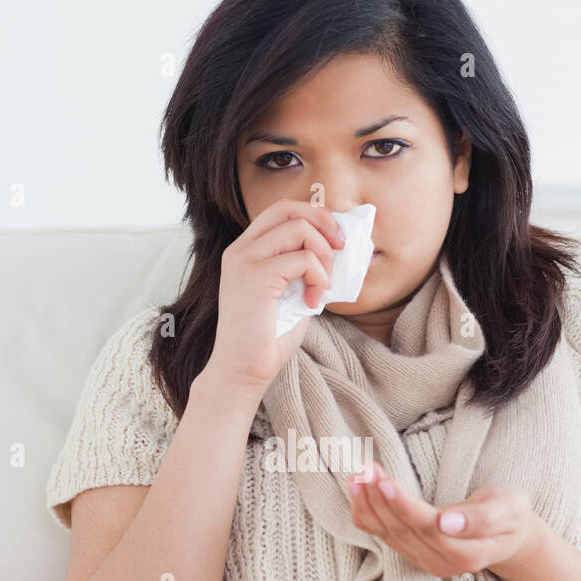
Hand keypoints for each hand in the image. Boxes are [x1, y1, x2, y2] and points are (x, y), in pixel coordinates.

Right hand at [207, 198, 345, 393]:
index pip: (280, 211)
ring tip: (321, 287)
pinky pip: (303, 259)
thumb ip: (303, 269)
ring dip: (323, 257)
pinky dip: (318, 279)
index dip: (314, 216)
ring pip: (300, 229)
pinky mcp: (256, 277)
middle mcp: (240, 250)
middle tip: (340, 250)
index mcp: (244, 251)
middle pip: (289, 209)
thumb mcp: (289, 293)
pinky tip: (311, 302)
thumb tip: (337, 250)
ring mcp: (245, 260)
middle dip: (324, 223)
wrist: (242, 371)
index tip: (334, 240)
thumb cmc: (266, 339)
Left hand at [346, 461, 545, 579]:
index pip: (428, 529)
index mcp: (467, 554)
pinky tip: (356, 489)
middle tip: (366, 467)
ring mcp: (423, 560)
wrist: (507, 534)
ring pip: (387, 533)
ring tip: (357, 474)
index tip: (385, 481)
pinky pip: (381, 534)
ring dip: (368, 503)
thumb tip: (447, 524)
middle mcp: (440, 563)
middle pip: (403, 531)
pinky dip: (365, 512)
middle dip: (380, 498)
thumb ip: (482, 518)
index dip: (404, 507)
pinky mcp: (410, 551)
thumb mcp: (510, 510)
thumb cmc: (510, 515)